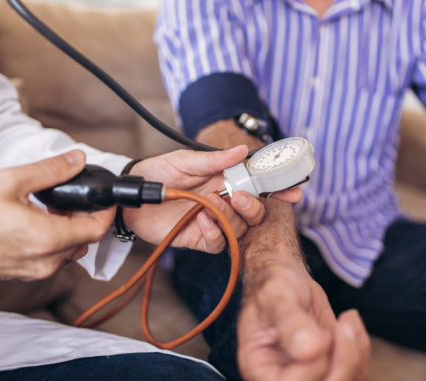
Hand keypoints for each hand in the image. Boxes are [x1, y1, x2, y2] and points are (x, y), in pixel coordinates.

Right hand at [0, 150, 114, 280]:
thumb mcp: (10, 181)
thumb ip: (50, 171)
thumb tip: (76, 160)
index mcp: (47, 239)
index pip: (97, 229)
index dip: (106, 212)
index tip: (104, 198)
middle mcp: (46, 261)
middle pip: (86, 240)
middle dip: (85, 218)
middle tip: (71, 197)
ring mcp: (36, 271)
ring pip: (71, 251)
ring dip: (70, 230)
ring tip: (50, 208)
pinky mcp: (26, 274)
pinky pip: (54, 259)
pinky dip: (55, 241)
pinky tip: (37, 223)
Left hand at [124, 146, 301, 252]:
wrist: (132, 197)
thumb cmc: (157, 173)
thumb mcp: (184, 161)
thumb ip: (214, 160)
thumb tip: (243, 151)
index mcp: (224, 179)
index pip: (258, 184)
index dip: (278, 187)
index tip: (294, 190)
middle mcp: (224, 201)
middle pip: (255, 211)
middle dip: (254, 205)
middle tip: (239, 197)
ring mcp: (214, 221)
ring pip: (240, 227)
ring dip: (230, 217)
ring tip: (211, 205)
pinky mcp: (200, 239)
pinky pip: (219, 244)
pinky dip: (215, 234)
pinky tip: (202, 222)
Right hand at [238, 260, 369, 380]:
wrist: (285, 278)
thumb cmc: (274, 284)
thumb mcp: (276, 294)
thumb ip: (290, 321)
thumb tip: (310, 350)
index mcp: (260, 367)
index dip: (315, 363)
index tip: (321, 333)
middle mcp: (282, 377)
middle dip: (344, 362)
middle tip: (343, 326)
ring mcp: (309, 374)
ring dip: (355, 353)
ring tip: (346, 320)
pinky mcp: (329, 367)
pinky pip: (356, 373)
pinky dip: (361, 349)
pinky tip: (349, 323)